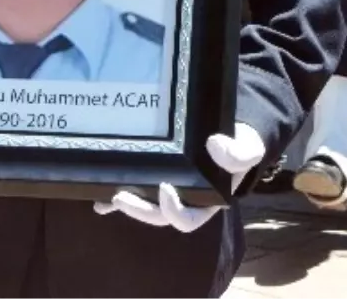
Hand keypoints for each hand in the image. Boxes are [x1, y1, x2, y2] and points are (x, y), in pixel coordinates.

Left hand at [92, 123, 265, 233]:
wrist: (231, 128)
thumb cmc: (239, 144)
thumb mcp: (248, 147)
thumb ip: (240, 153)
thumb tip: (215, 144)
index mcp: (206, 202)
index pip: (187, 219)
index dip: (174, 211)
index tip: (165, 189)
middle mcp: (183, 200)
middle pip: (158, 215)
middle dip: (139, 210)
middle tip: (121, 197)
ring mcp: (165, 188)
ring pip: (143, 204)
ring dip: (124, 203)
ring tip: (109, 195)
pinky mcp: (153, 173)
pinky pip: (133, 186)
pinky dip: (113, 190)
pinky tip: (98, 192)